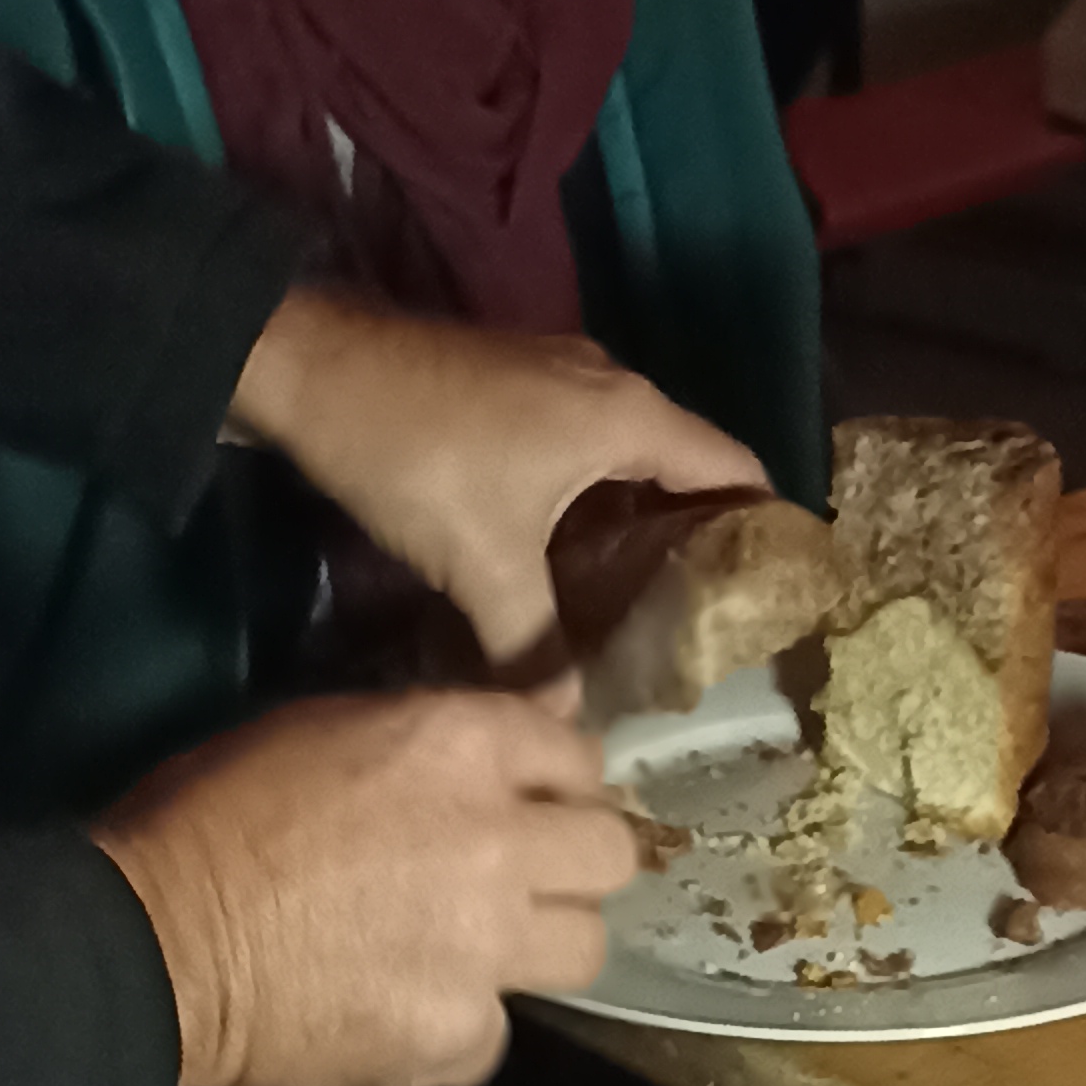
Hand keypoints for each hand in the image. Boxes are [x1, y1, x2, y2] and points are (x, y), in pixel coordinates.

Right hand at [89, 688, 638, 1085]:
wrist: (150, 947)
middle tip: (519, 877)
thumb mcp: (320, 729)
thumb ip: (425, 741)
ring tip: (473, 949)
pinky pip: (498, 1031)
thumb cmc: (210, 816)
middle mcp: (497, 843)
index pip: (575, 752)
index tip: (526, 801)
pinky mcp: (458, 1037)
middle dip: (572, 861)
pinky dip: (459, 1026)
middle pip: (609, 853)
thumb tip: (490, 759)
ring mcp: (486, 949)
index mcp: (458, 747)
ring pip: (585, 948)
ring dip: (536, 944)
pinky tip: (403, 1010)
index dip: (552, 779)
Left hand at [228, 287, 760, 678]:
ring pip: (630, 453)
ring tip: (645, 596)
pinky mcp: (515, 383)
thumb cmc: (414, 456)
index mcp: (628, 417)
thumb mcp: (479, 563)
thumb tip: (567, 717)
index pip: (733, 467)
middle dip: (702, 533)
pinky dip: (594, 494)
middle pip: (687, 461)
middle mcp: (610, 385)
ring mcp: (559, 375)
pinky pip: (585, 444)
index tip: (777, 587)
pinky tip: (569, 552)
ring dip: (641, 515)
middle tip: (707, 613)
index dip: (765, 525)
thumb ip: (532, 643)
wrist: (309, 369)